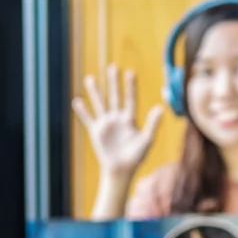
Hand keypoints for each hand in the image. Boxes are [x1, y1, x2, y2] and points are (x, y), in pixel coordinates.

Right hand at [72, 64, 164, 178]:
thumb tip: (160, 108)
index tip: (130, 72)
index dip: (130, 86)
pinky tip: (77, 101)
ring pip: (100, 104)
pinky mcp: (96, 132)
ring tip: (90, 78)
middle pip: (115, 97)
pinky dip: (83, 111)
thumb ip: (153, 124)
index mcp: (130, 119)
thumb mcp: (146, 140)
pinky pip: (88, 119)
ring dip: (95, 92)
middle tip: (112, 67)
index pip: (131, 99)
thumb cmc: (136, 157)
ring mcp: (106, 124)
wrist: (121, 170)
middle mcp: (117, 118)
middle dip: (114, 83)